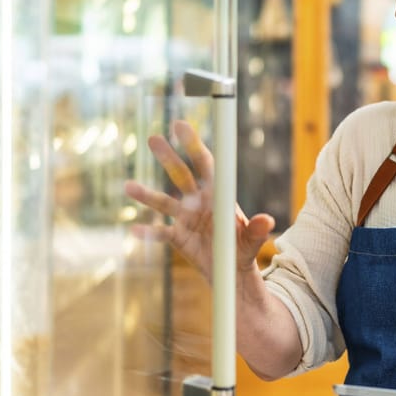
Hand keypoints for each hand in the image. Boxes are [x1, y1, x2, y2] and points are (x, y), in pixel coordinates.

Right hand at [124, 120, 275, 280]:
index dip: (193, 145)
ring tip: (128, 186)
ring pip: (164, 203)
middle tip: (153, 138)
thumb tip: (267, 221)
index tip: (180, 125)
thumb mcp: (252, 241)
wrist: (231, 270)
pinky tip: (134, 229)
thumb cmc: (243, 248)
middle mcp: (198, 202)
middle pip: (181, 176)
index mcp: (217, 195)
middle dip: (168, 157)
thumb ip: (257, 231)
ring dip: (146, 195)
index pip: (205, 164)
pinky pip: (161, 233)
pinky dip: (148, 232)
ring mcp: (185, 218)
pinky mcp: (177, 237)